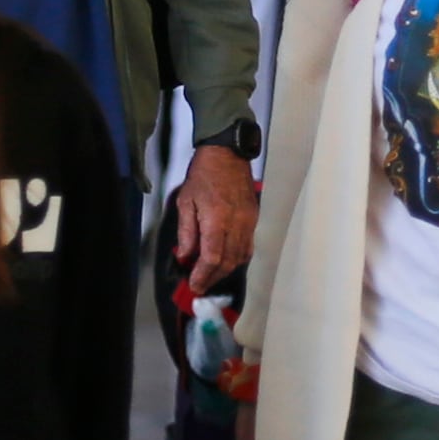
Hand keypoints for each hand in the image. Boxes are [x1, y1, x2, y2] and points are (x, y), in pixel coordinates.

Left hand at [173, 145, 256, 288]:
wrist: (227, 154)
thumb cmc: (203, 174)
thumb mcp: (186, 201)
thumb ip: (186, 232)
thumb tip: (185, 255)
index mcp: (216, 219)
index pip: (212, 257)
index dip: (203, 275)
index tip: (194, 284)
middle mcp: (236, 224)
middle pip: (227, 262)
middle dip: (213, 278)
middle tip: (200, 285)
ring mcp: (248, 222)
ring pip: (240, 257)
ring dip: (225, 271)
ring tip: (211, 276)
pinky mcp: (253, 219)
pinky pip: (248, 246)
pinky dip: (237, 259)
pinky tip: (226, 261)